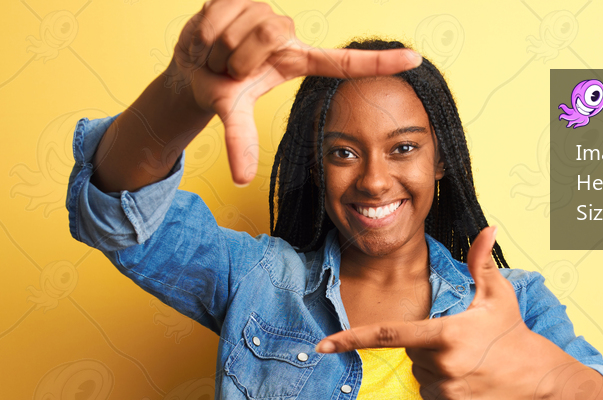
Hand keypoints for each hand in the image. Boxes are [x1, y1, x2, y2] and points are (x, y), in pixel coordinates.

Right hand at [168, 0, 422, 183]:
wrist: (187, 65)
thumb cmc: (218, 86)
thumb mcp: (230, 111)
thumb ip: (240, 140)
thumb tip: (242, 179)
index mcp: (296, 60)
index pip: (343, 62)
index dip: (379, 62)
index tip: (415, 60)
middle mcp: (286, 32)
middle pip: (273, 32)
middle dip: (241, 56)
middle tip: (229, 69)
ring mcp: (264, 9)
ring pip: (247, 22)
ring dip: (221, 45)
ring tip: (217, 54)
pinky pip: (222, 10)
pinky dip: (207, 29)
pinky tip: (207, 36)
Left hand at [315, 227, 569, 399]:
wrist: (539, 376)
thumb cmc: (511, 330)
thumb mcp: (496, 293)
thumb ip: (481, 261)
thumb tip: (487, 226)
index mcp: (445, 334)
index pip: (388, 336)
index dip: (351, 339)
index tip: (323, 345)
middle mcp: (442, 366)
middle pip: (410, 356)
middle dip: (426, 348)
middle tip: (461, 345)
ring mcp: (447, 393)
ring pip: (420, 378)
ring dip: (435, 371)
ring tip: (469, 365)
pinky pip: (431, 398)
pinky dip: (444, 391)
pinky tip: (470, 383)